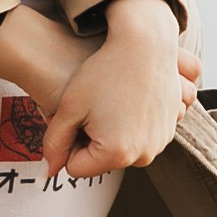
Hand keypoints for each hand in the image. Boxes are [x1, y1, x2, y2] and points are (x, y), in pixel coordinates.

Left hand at [42, 0, 189, 178]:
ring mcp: (160, 142)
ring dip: (110, 131)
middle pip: (100, 160)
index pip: (76, 167)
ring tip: (109, 100)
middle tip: (91, 106)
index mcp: (116, 153)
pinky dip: (130, 123)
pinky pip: (139, 136)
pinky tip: (126, 97)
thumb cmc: (104, 71)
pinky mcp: (169, 129)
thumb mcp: (69, 106)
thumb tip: (47, 173)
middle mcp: (143, 154)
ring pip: (119, 148)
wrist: (145, 43)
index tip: (75, 116)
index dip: (68, 142)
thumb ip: (54, 143)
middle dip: (90, 138)